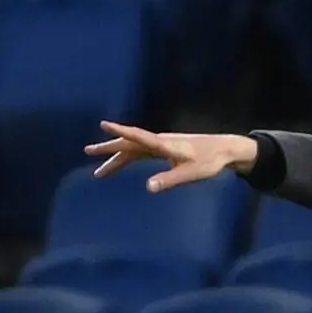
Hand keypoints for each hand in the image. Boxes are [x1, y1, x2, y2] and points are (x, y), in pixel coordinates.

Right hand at [84, 121, 258, 190]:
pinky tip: (119, 165)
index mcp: (164, 145)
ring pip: (132, 150)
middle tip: (87, 151)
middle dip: (108, 148)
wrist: (224, 150)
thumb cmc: (210, 162)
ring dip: (115, 158)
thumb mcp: (191, 174)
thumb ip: (170, 180)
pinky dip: (127, 159)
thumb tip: (148, 187)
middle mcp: (159, 142)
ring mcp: (160, 145)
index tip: (103, 125)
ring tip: (98, 172)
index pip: (138, 137)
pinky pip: (140, 153)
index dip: (121, 131)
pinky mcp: (164, 150)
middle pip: (128, 143)